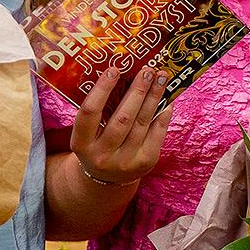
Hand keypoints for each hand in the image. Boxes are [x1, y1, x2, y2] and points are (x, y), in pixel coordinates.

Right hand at [70, 64, 171, 187]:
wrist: (107, 180)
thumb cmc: (98, 145)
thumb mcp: (89, 133)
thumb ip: (100, 110)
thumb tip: (122, 74)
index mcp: (81, 144)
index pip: (89, 113)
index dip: (101, 89)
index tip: (114, 69)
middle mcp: (102, 155)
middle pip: (122, 118)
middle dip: (137, 91)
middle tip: (147, 70)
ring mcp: (126, 161)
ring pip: (142, 123)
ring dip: (153, 97)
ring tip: (160, 78)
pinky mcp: (146, 162)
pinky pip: (157, 132)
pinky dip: (163, 113)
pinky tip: (167, 98)